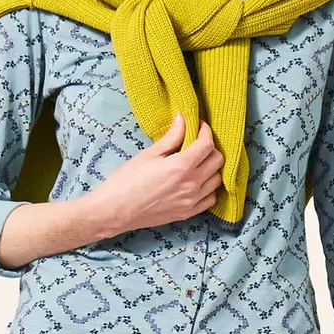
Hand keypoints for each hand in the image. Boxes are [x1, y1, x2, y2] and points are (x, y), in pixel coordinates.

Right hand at [88, 113, 222, 236]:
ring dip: (211, 168)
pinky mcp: (188, 213)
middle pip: (217, 161)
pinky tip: (197, 182)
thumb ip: (171, 137)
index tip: (199, 126)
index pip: (207, 144)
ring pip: (217, 180)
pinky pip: (210, 199)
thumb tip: (182, 119)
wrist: (116, 210)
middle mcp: (191, 184)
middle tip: (198, 143)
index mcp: (181, 166)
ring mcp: (192, 201)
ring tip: (198, 163)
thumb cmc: (127, 181)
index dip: (205, 131)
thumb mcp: (149, 154)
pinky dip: (208, 188)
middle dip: (210, 148)